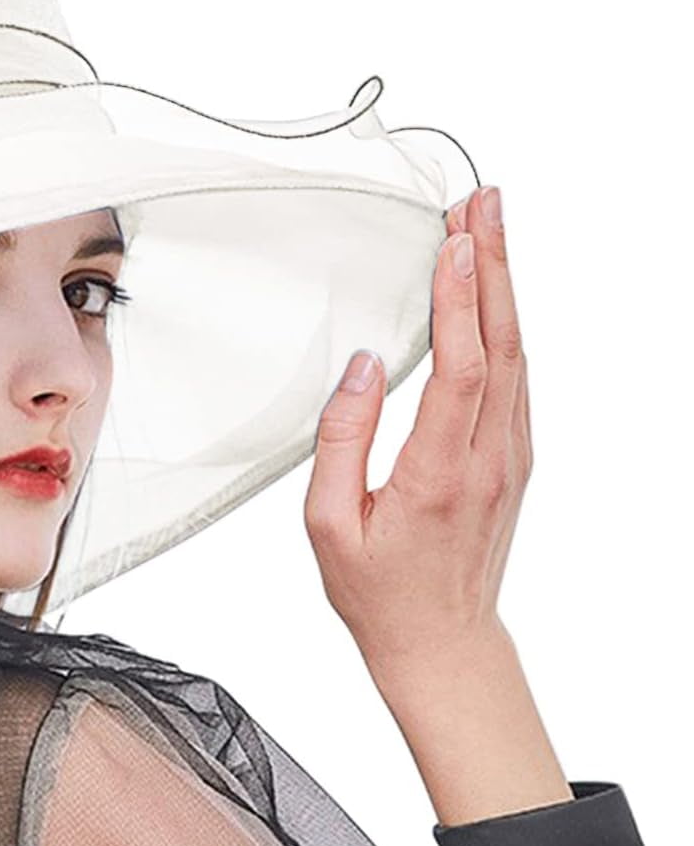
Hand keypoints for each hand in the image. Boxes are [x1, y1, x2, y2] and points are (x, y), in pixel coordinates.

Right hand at [302, 185, 530, 670]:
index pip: (461, 370)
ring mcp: (510, 458)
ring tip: (487, 229)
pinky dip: (503, 327)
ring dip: (503, 288)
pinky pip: (516, 380)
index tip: (455, 240)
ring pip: (517, 356)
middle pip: (503, 345)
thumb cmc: (379, 593)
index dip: (460, 300)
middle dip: (494, 266)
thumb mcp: (329, 526)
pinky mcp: (513, 461)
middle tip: (484, 203)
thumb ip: (343, 440)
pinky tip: (490, 298)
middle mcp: (488, 460)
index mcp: (439, 475)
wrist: (442, 642)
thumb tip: (364, 366)